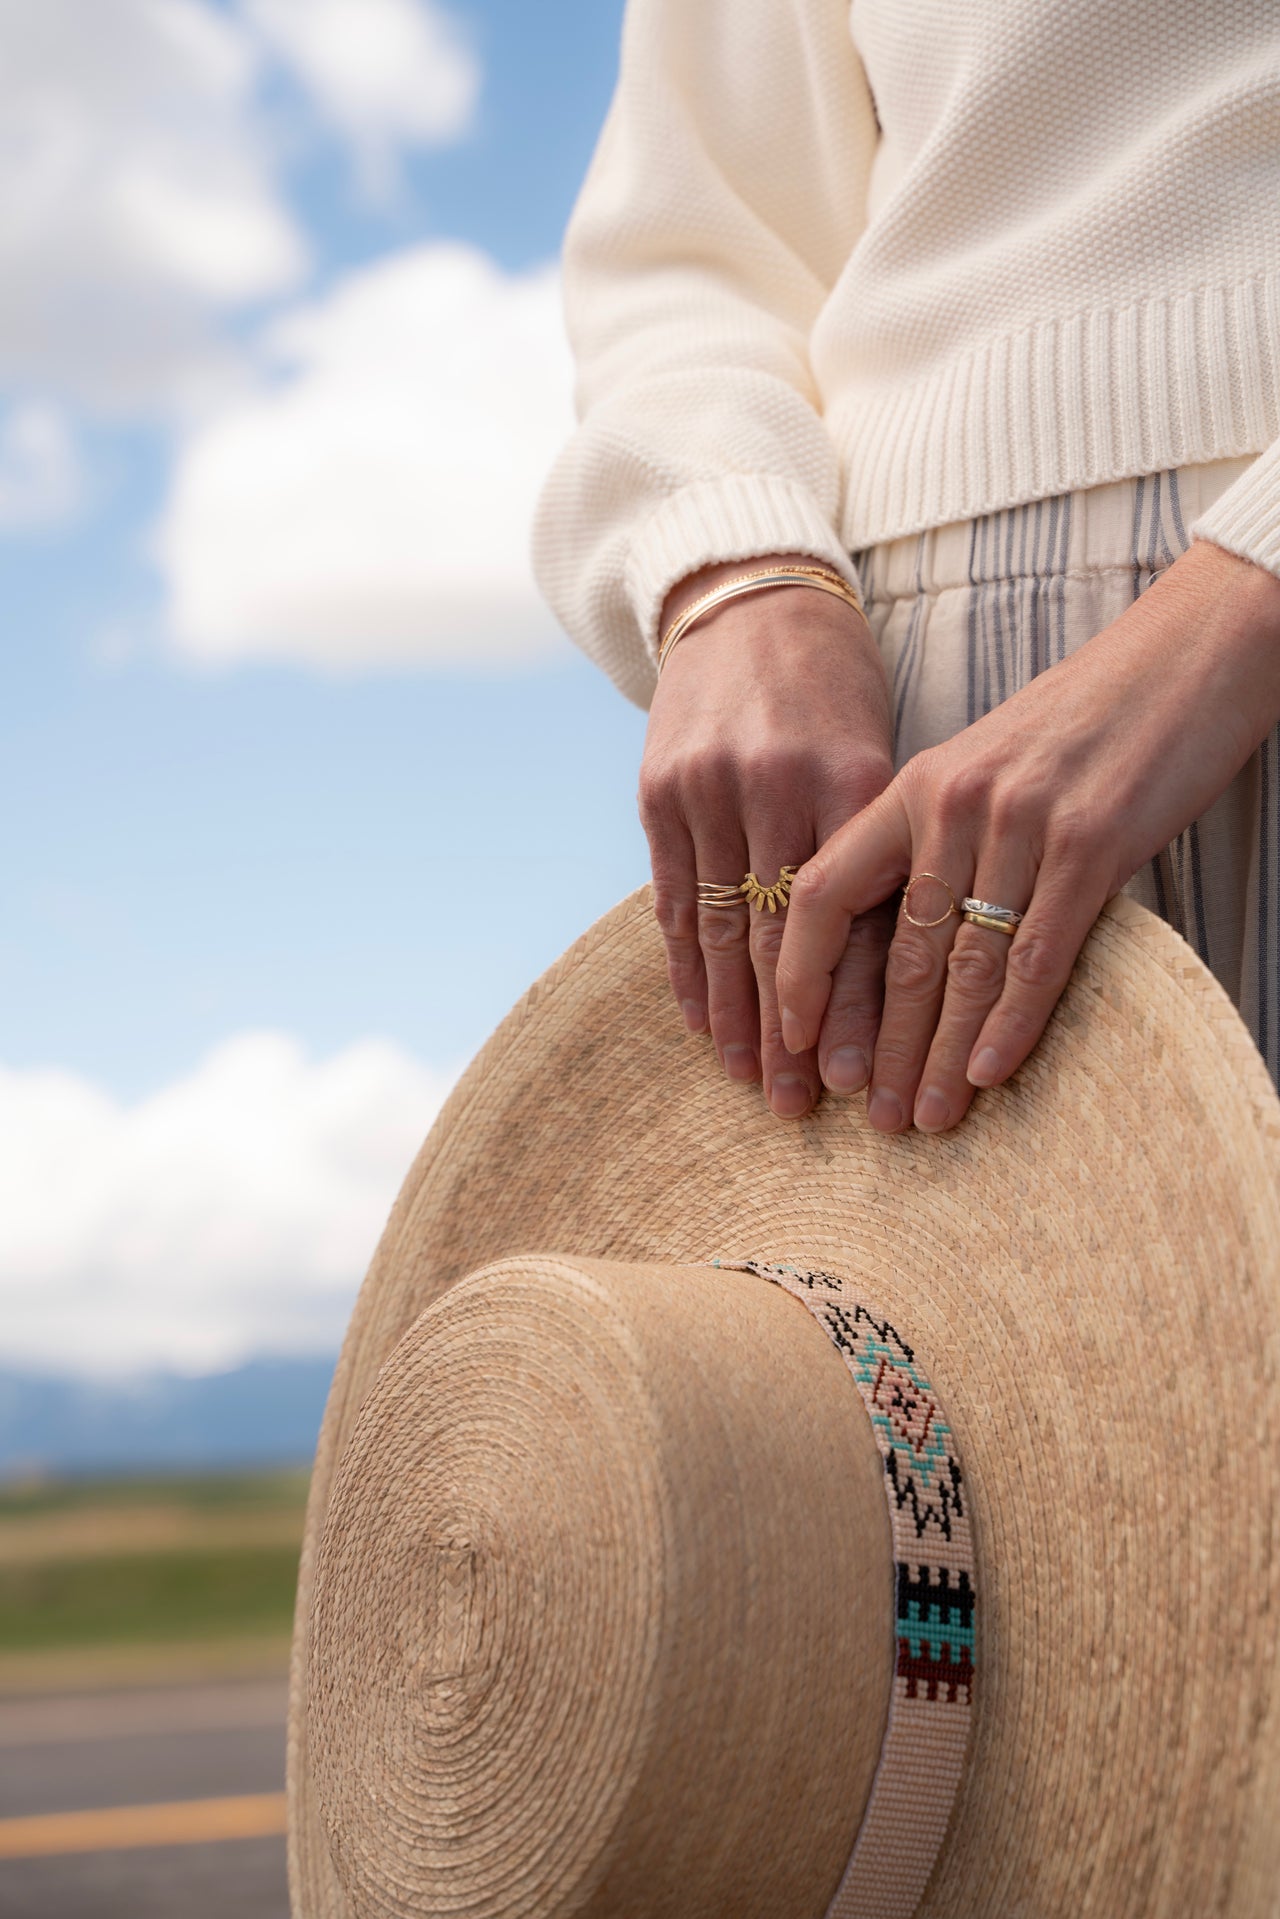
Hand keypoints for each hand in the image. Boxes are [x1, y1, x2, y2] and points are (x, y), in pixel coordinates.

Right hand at [640, 554, 894, 1117]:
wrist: (746, 597)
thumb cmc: (834, 683)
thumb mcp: (877, 749)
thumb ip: (881, 848)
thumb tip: (904, 973)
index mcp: (850, 777)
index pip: (852, 919)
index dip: (852, 1007)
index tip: (859, 1076)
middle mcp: (774, 785)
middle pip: (783, 939)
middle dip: (793, 1033)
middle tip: (803, 1107)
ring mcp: (707, 789)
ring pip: (722, 931)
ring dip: (734, 1017)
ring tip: (750, 1082)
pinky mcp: (657, 792)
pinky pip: (674, 900)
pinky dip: (687, 968)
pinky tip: (701, 1022)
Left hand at [776, 540, 1279, 1132]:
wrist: (1185, 656)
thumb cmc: (1081, 723)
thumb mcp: (982, 768)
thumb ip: (934, 841)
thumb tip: (899, 940)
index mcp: (913, 786)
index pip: (825, 892)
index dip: (802, 973)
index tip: (793, 1038)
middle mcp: (954, 805)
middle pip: (899, 949)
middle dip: (880, 1044)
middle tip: (866, 1114)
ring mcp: (1022, 825)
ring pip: (964, 964)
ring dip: (940, 1053)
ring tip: (923, 1116)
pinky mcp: (1093, 845)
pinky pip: (1039, 953)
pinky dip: (1010, 1022)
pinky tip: (989, 1075)